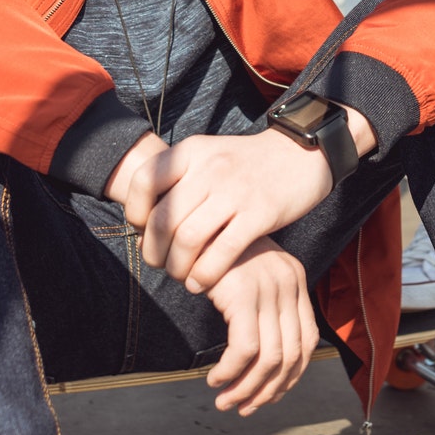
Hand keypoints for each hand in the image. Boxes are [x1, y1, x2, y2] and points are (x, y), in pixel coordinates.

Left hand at [123, 110, 374, 293]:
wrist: (300, 152)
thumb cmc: (247, 163)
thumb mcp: (208, 156)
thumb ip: (179, 182)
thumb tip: (143, 225)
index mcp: (191, 152)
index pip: (144, 182)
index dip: (134, 213)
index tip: (142, 230)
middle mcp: (209, 168)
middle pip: (164, 219)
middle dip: (154, 251)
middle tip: (159, 264)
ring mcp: (235, 191)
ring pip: (189, 239)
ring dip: (177, 267)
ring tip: (180, 276)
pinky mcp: (260, 213)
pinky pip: (223, 251)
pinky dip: (205, 274)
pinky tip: (200, 283)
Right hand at [204, 238, 318, 414]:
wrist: (189, 220)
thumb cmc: (211, 252)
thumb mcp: (246, 276)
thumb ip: (261, 307)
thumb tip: (262, 361)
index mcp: (295, 280)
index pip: (307, 342)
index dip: (290, 376)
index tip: (267, 396)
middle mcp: (289, 283)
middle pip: (292, 356)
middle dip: (269, 391)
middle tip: (244, 409)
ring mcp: (268, 287)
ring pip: (269, 359)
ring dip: (247, 389)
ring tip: (226, 402)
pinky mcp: (244, 294)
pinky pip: (244, 350)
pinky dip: (230, 373)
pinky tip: (215, 381)